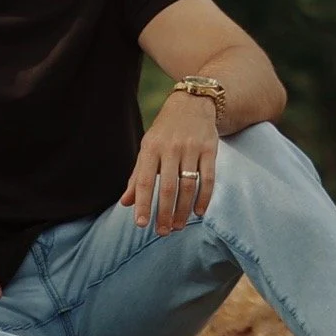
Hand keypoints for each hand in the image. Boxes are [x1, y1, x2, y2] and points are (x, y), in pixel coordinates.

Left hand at [122, 90, 218, 235]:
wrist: (192, 103)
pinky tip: (199, 212)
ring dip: (184, 210)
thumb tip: (125, 203)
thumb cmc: (165, 131)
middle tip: (163, 232)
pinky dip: (204, 198)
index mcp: (150, 148)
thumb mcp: (147, 148)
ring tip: (178, 226)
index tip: (141, 224)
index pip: (144, 181)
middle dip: (165, 213)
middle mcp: (170, 148)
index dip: (143, 204)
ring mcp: (191, 148)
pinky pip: (208, 178)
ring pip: (188, 186)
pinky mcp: (210, 149)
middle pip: (168, 187)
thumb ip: (137, 176)